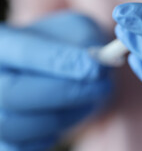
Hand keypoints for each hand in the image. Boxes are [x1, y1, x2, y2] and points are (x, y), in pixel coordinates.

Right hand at [0, 11, 110, 150]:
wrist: (62, 71)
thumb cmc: (69, 46)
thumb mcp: (79, 31)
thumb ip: (86, 42)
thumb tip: (95, 66)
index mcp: (4, 42)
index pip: (24, 52)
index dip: (58, 62)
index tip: (93, 67)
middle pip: (13, 93)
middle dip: (65, 93)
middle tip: (103, 86)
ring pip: (19, 125)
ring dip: (65, 115)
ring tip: (90, 99)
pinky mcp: (4, 140)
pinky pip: (25, 147)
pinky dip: (53, 133)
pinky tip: (67, 113)